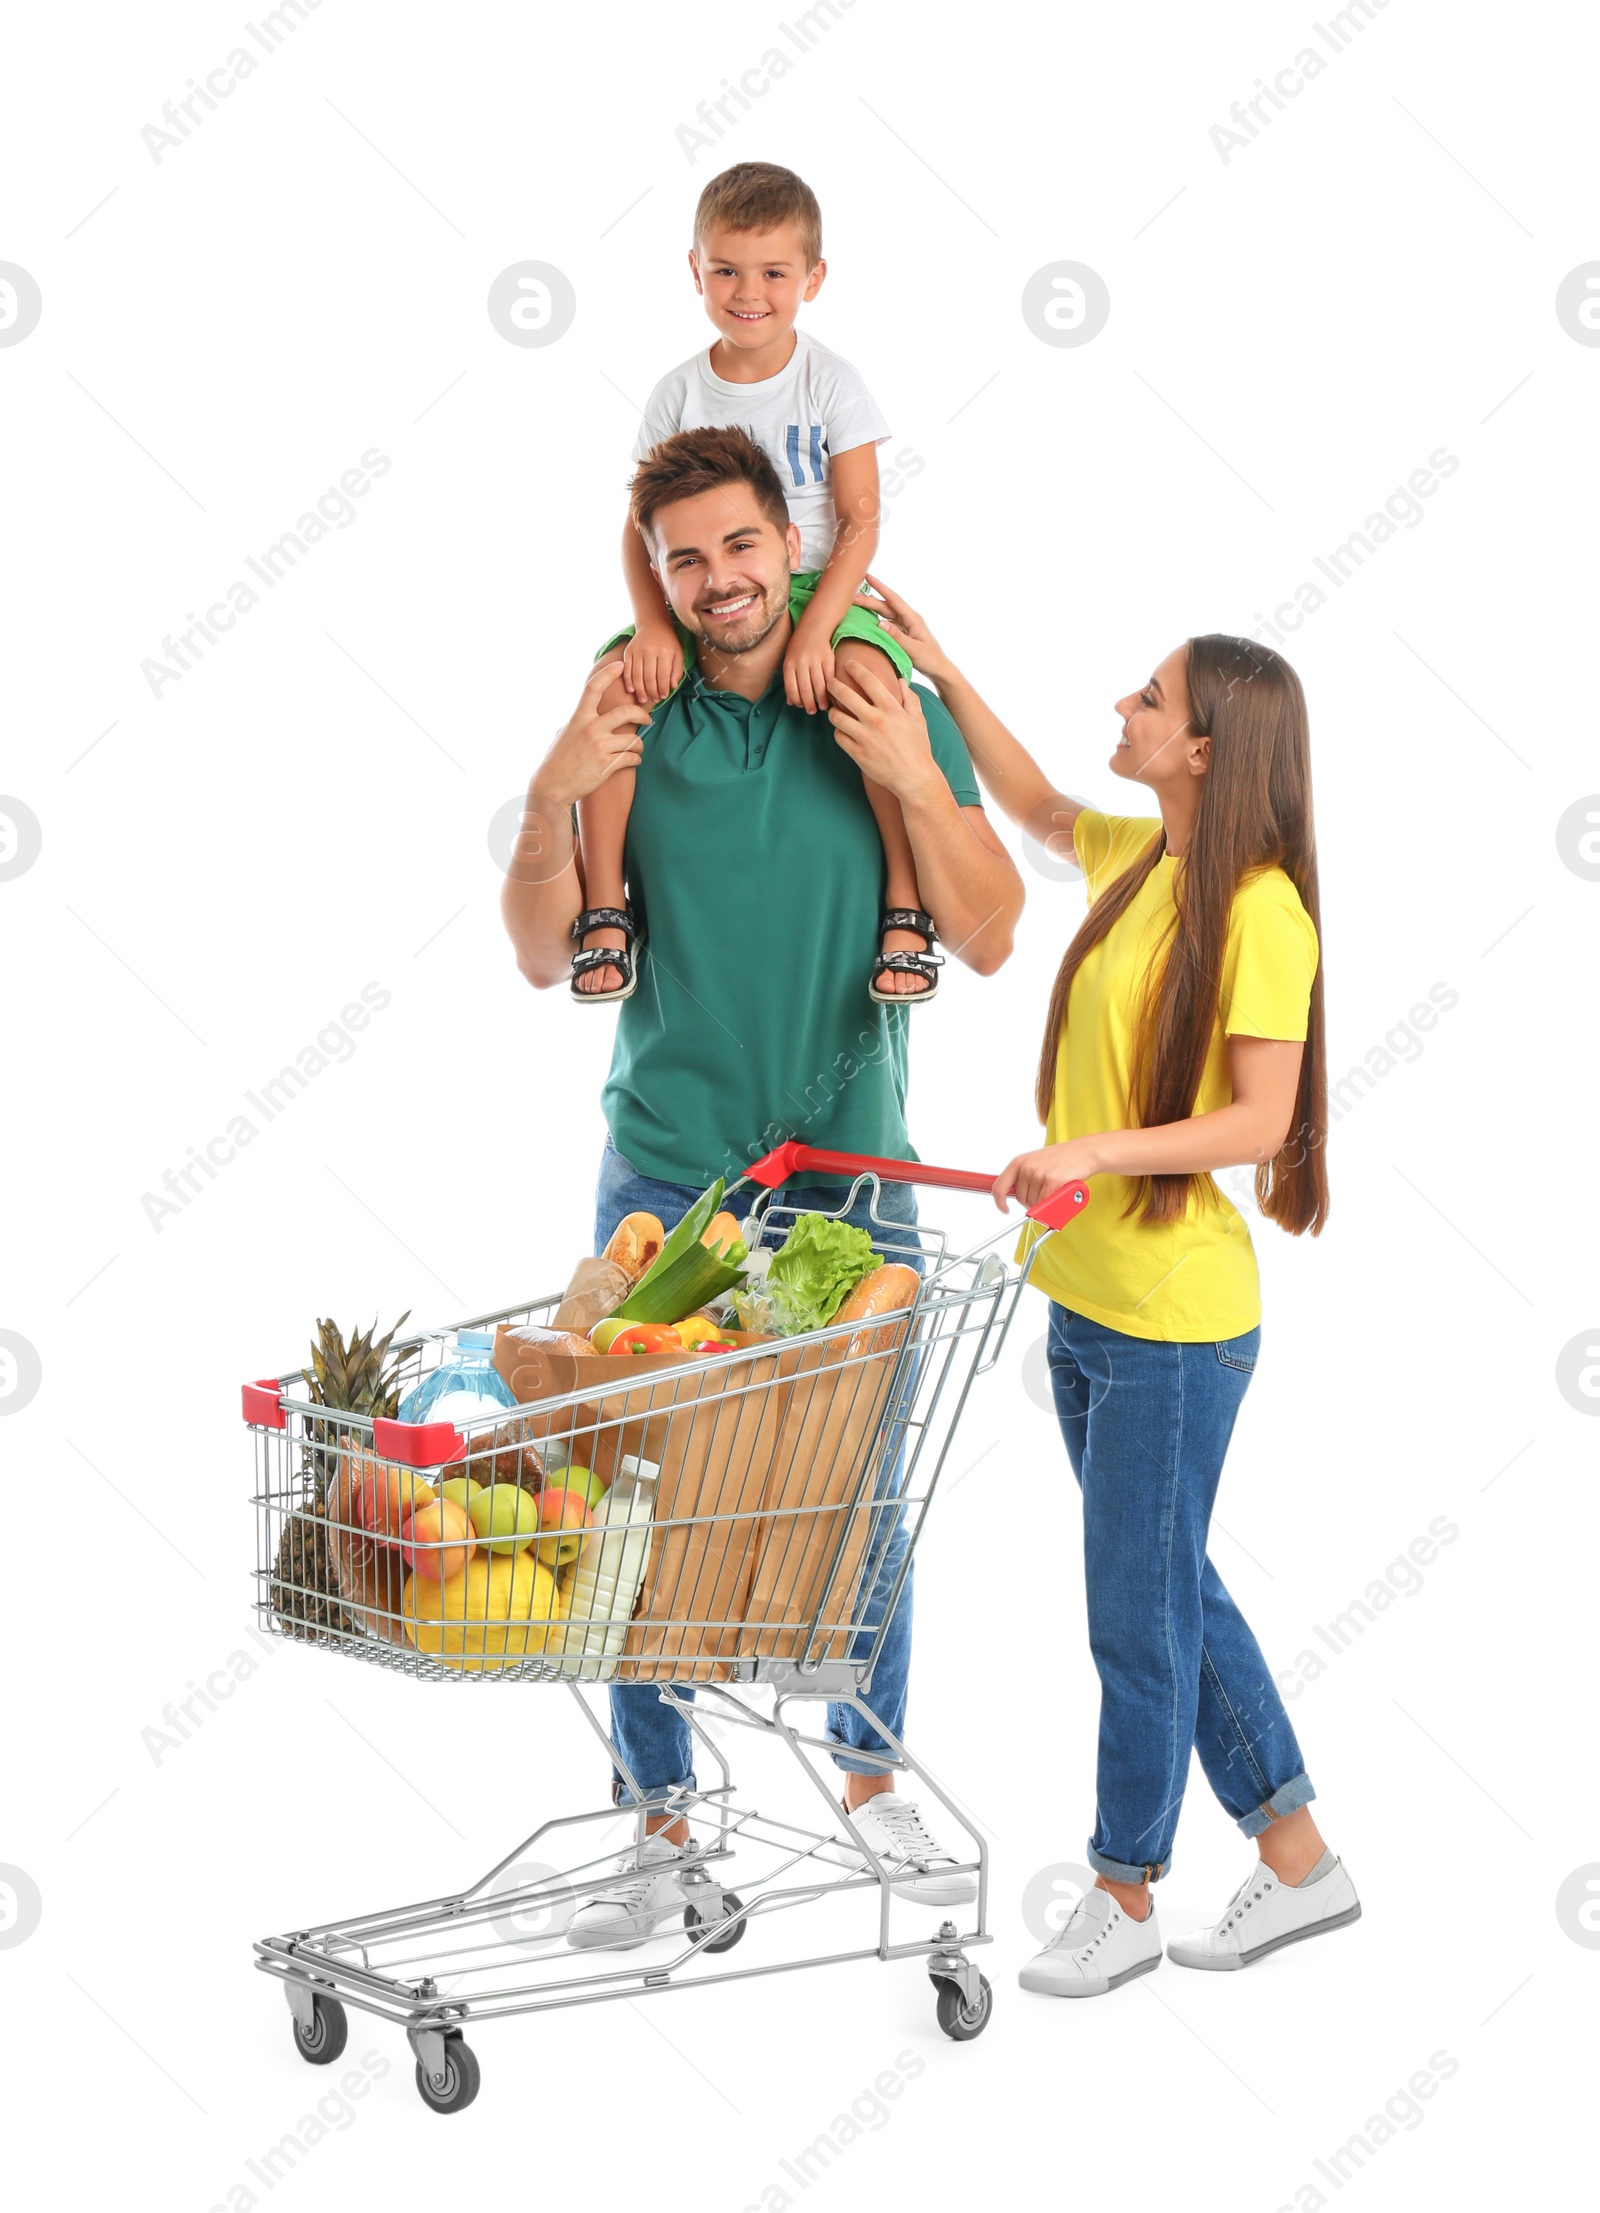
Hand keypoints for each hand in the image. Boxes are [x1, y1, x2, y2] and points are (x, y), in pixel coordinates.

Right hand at [534, 659, 650, 809]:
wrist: (553, 785)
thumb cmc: (558, 758)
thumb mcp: (565, 732)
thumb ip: (579, 720)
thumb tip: (588, 709)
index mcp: (579, 718)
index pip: (594, 688)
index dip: (608, 673)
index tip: (620, 665)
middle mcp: (590, 729)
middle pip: (626, 712)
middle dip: (642, 714)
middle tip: (647, 720)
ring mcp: (599, 748)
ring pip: (633, 740)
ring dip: (639, 745)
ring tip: (637, 749)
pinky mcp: (606, 766)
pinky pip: (631, 758)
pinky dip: (636, 759)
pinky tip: (633, 761)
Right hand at [622, 620, 683, 705]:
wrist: (653, 625)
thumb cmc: (668, 643)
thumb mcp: (678, 654)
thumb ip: (677, 670)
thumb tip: (672, 686)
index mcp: (664, 652)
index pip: (663, 675)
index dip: (662, 688)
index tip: (663, 697)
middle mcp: (650, 650)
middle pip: (649, 677)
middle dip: (652, 692)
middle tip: (654, 700)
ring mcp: (637, 651)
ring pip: (637, 675)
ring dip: (640, 690)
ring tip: (643, 699)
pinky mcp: (628, 651)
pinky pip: (627, 669)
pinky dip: (628, 681)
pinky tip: (631, 690)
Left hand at [784, 614, 834, 715]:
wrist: (813, 628)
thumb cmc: (799, 647)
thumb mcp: (789, 661)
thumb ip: (789, 680)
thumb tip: (790, 702)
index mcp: (789, 664)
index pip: (791, 688)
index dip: (796, 700)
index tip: (800, 707)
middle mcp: (801, 662)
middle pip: (805, 689)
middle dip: (809, 703)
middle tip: (812, 712)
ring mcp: (815, 660)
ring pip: (818, 685)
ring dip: (821, 699)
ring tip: (822, 707)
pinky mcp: (828, 658)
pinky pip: (829, 677)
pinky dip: (830, 688)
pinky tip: (830, 695)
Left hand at [826, 657, 940, 804]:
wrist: (914, 777)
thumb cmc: (918, 748)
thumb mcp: (918, 720)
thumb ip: (909, 698)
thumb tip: (900, 680)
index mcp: (891, 708)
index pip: (868, 680)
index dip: (855, 668)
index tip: (848, 663)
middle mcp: (876, 720)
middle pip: (845, 695)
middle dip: (834, 685)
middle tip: (830, 683)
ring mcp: (865, 737)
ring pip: (837, 717)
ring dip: (833, 712)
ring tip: (835, 711)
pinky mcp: (858, 754)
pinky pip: (839, 737)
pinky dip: (839, 733)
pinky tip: (843, 732)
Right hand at [850, 573, 955, 685]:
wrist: (939, 668)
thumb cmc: (929, 659)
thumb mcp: (913, 649)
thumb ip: (896, 636)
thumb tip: (879, 623)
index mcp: (912, 618)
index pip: (893, 599)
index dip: (880, 587)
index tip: (868, 576)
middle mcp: (908, 618)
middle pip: (885, 605)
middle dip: (869, 599)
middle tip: (851, 595)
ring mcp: (905, 624)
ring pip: (885, 612)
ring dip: (871, 606)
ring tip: (855, 601)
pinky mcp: (902, 631)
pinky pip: (886, 620)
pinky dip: (875, 616)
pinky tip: (867, 613)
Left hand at [992, 1140, 1101, 1212]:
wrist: (1085, 1152)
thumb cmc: (1062, 1158)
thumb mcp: (1036, 1162)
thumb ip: (1023, 1176)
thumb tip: (1012, 1195)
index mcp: (1019, 1162)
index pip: (999, 1187)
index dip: (999, 1202)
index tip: (1005, 1210)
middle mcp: (1026, 1167)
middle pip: (1020, 1199)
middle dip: (1031, 1203)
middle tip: (1045, 1195)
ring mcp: (1038, 1174)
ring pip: (1034, 1203)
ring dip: (1044, 1203)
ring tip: (1055, 1190)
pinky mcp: (1052, 1181)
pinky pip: (1046, 1204)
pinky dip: (1053, 1204)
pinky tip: (1061, 1194)